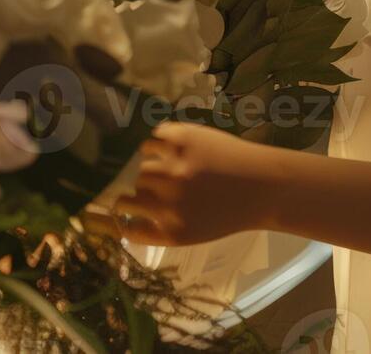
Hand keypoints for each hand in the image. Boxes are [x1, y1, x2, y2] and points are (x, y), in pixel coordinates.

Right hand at [98, 120, 273, 247]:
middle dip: (131, 191)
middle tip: (141, 185)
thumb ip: (157, 228)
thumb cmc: (228, 212)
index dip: (113, 219)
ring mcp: (175, 168)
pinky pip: (152, 139)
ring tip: (161, 165)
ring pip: (138, 165)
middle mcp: (169, 201)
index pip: (126, 227)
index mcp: (171, 231)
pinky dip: (156, 143)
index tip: (106, 212)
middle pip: (128, 194)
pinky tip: (168, 147)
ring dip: (146, 166)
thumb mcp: (191, 232)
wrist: (263, 186)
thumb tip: (118, 219)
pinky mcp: (183, 140)